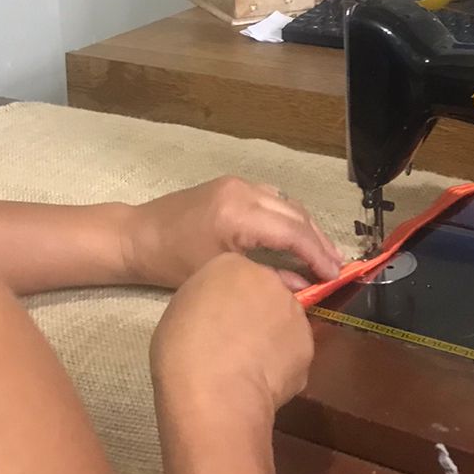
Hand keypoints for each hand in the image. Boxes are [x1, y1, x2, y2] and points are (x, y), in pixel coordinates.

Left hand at [123, 177, 342, 292]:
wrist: (137, 236)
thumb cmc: (171, 264)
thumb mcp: (221, 275)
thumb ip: (268, 277)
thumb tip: (306, 288)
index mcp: (238, 215)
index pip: (293, 232)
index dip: (318, 254)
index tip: (336, 275)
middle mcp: (243, 192)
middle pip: (296, 214)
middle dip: (319, 241)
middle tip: (336, 266)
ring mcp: (238, 184)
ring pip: (287, 203)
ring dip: (306, 227)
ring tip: (322, 254)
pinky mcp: (232, 185)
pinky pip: (272, 198)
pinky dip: (288, 217)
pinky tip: (295, 236)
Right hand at [152, 254, 314, 427]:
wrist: (214, 392)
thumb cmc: (183, 349)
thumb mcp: (180, 310)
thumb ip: (207, 302)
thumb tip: (219, 315)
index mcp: (230, 265)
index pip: (237, 274)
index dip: (229, 300)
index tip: (220, 322)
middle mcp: (269, 280)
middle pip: (266, 293)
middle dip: (257, 314)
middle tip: (236, 342)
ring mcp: (293, 312)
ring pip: (284, 322)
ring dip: (273, 338)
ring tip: (250, 367)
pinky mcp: (308, 345)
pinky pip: (293, 352)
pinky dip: (282, 365)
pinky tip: (263, 382)